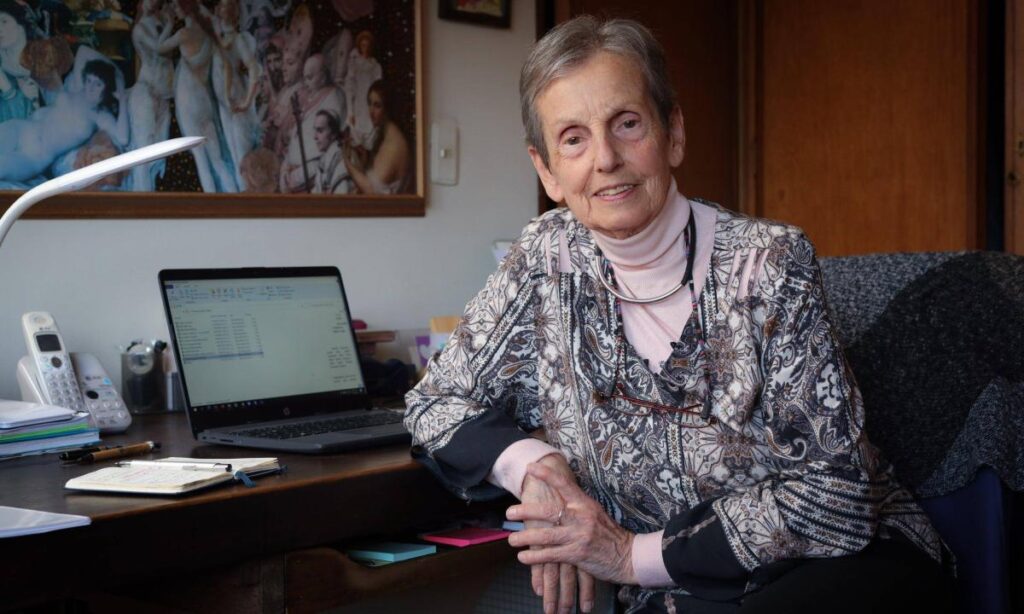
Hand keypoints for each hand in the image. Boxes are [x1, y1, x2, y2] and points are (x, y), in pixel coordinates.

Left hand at [509, 461, 636, 585]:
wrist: (628, 556)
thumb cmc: (609, 534)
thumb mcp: (595, 513)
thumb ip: (576, 505)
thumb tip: (556, 495)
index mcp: (585, 503)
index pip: (564, 484)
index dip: (546, 475)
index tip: (530, 467)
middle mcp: (581, 517)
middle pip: (549, 511)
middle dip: (526, 511)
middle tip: (509, 513)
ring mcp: (579, 536)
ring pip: (546, 535)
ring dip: (526, 538)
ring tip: (511, 539)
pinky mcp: (577, 555)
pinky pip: (551, 555)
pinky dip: (535, 557)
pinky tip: (523, 557)